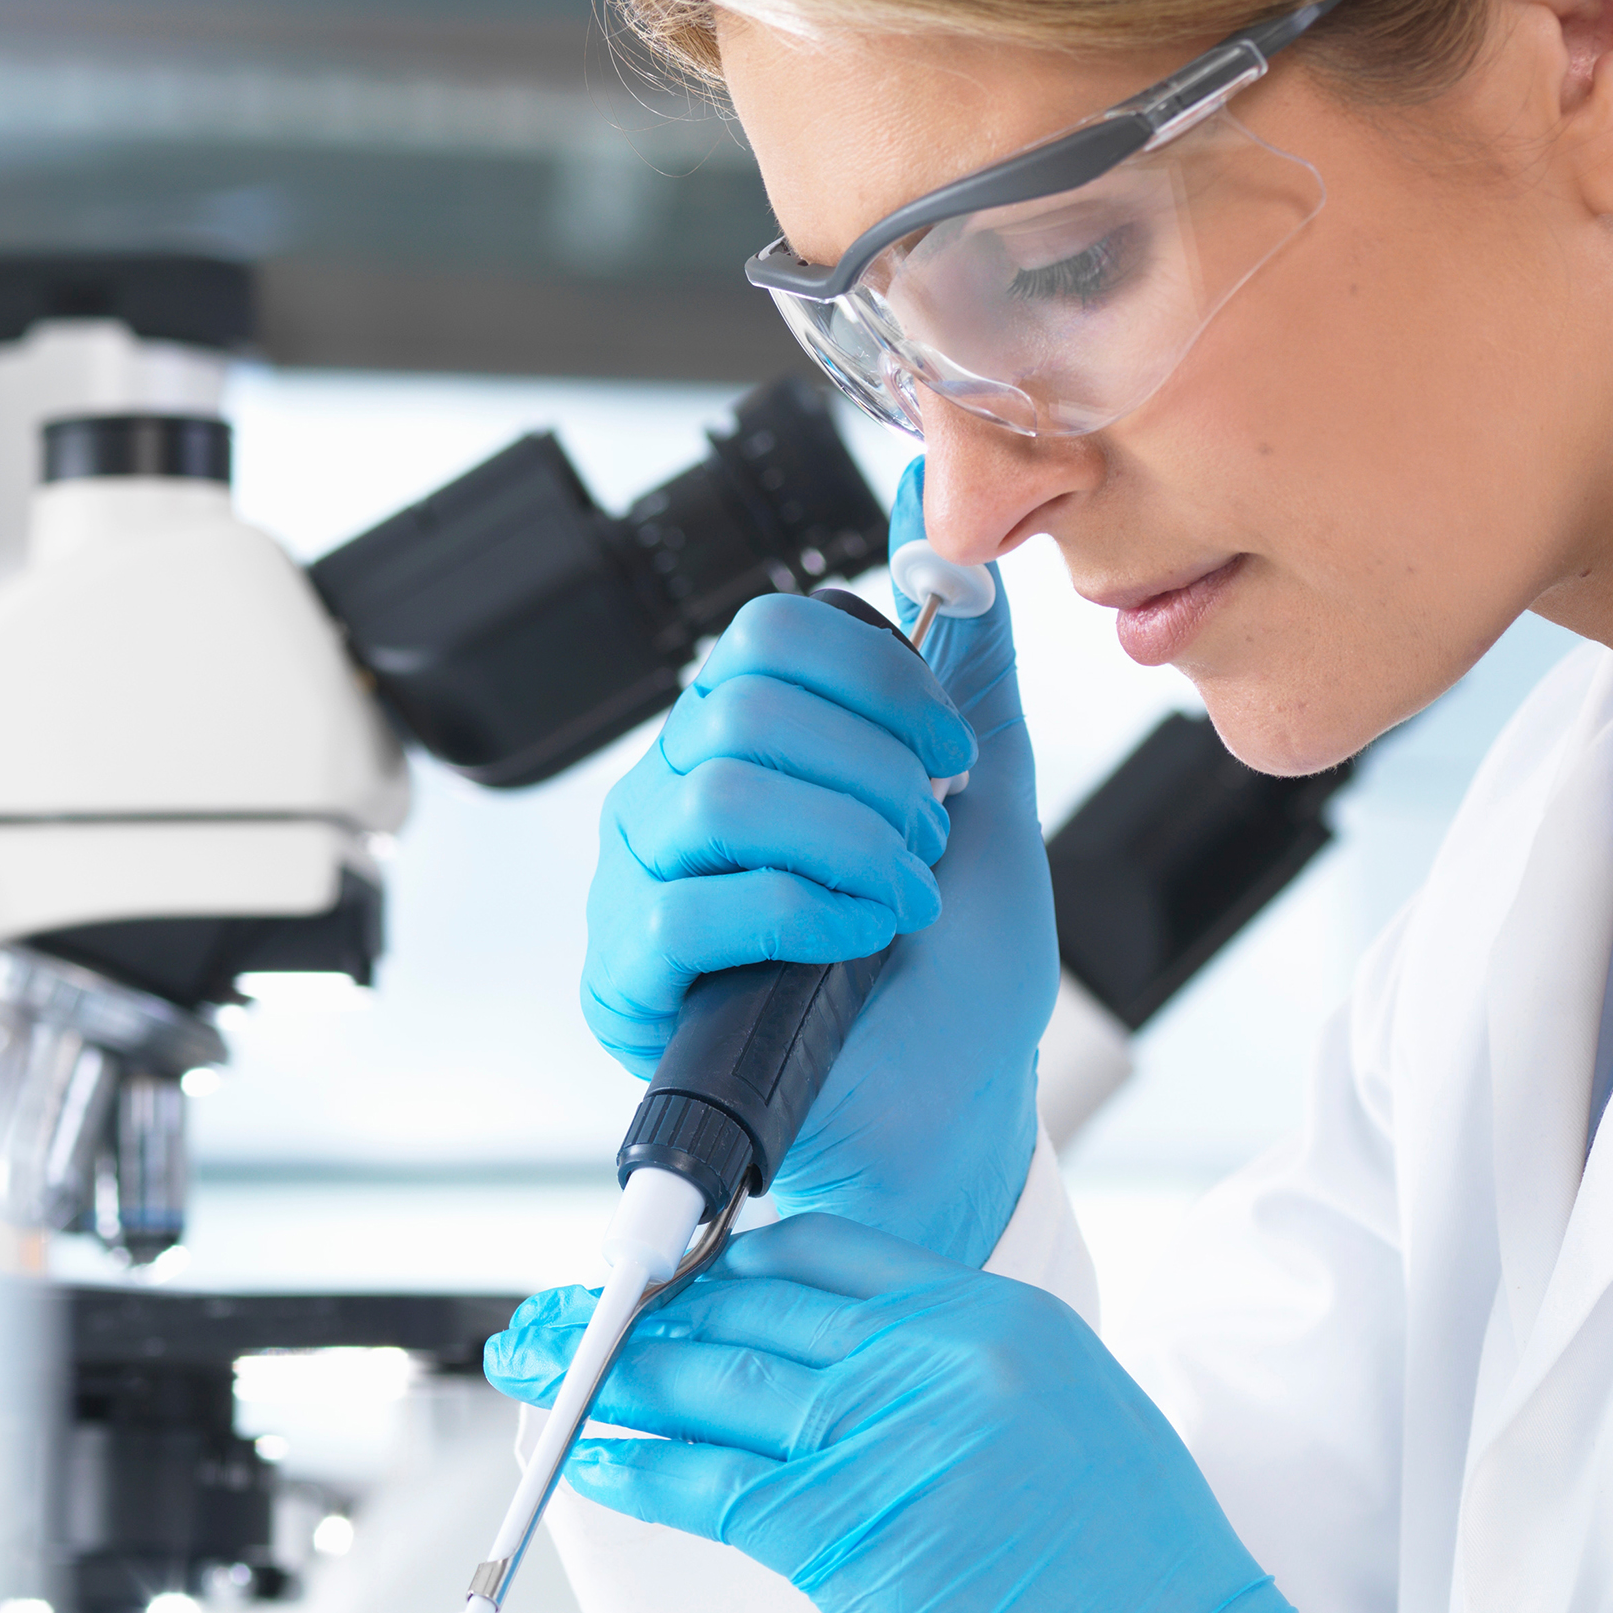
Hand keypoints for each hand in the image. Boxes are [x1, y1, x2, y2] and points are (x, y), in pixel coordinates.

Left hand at [487, 1214, 1309, 1612]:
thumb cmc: (1144, 1580)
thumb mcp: (1075, 1415)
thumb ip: (964, 1373)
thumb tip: (853, 1373)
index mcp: (997, 1313)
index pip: (827, 1249)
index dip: (730, 1260)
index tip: (674, 1276)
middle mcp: (934, 1353)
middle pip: (751, 1303)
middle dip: (643, 1304)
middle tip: (567, 1311)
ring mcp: (884, 1437)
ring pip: (711, 1381)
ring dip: (608, 1372)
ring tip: (540, 1365)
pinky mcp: (843, 1534)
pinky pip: (704, 1485)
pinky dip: (632, 1466)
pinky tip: (587, 1457)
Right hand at [580, 458, 1055, 1265]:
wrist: (953, 1110)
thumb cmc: (955, 969)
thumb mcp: (984, 787)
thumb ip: (963, 652)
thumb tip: (939, 502)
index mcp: (745, 738)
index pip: (768, 635)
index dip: (879, 682)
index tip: (953, 754)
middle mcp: (674, 795)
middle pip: (745, 705)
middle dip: (876, 773)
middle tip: (929, 841)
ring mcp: (639, 883)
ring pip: (723, 793)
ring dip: (852, 843)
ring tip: (902, 900)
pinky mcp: (627, 976)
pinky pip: (693, 903)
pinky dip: (808, 912)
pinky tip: (860, 942)